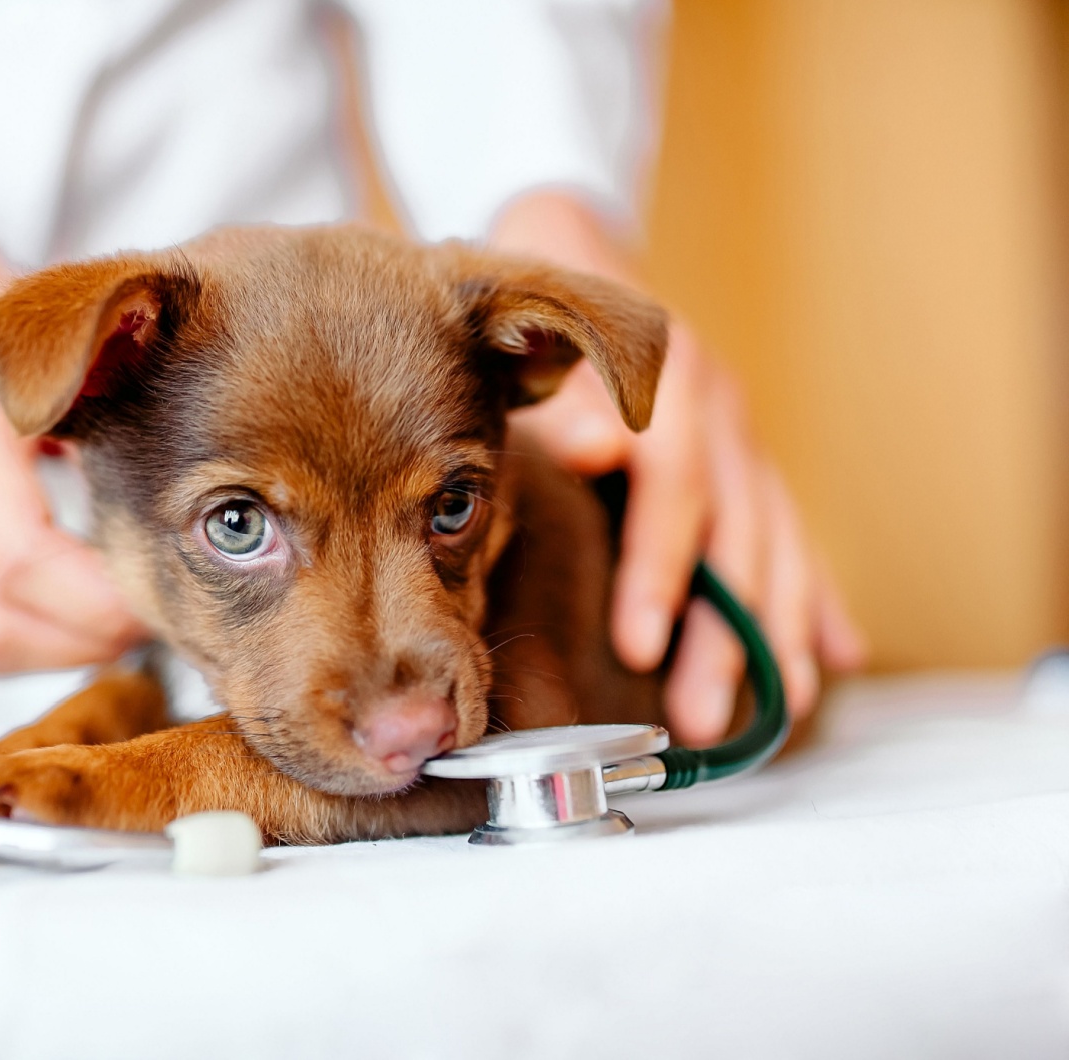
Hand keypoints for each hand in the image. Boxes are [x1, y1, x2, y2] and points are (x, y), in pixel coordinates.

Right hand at [0, 153, 142, 672]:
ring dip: (71, 647)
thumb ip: (120, 376)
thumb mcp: (64, 330)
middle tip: (167, 615)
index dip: (98, 596)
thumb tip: (208, 467)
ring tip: (136, 617)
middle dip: (95, 635)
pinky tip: (94, 609)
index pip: (17, 556)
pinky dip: (45, 637)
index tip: (168, 592)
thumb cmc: (8, 318)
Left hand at [513, 323, 865, 743]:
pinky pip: (791, 532)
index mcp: (670, 386)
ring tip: (784, 710)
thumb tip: (598, 449)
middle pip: (736, 535)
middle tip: (702, 718)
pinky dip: (816, 593)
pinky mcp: (747, 457)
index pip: (674, 491)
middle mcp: (719, 413)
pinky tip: (839, 653)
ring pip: (776, 544)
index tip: (639, 644)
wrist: (570, 248)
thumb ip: (567, 395)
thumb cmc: (540, 301)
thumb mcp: (541, 330)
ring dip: (780, 632)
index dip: (659, 571)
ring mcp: (741, 437)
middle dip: (724, 634)